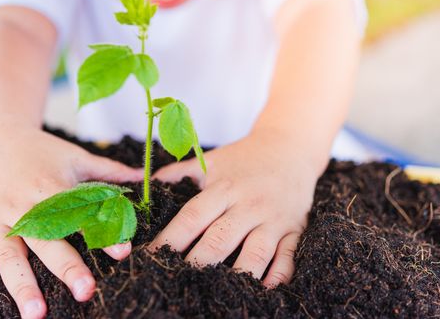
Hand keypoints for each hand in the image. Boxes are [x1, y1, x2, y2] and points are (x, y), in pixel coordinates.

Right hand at [0, 127, 141, 318]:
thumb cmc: (44, 152)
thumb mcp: (77, 156)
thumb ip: (110, 170)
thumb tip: (144, 176)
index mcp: (50, 186)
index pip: (79, 214)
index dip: (101, 232)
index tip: (122, 251)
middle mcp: (23, 205)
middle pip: (46, 240)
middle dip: (66, 266)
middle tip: (85, 291)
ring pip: (10, 254)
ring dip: (22, 284)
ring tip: (36, 313)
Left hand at [150, 130, 319, 286]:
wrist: (290, 147)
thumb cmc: (244, 158)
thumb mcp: (212, 161)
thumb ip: (179, 172)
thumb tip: (145, 184)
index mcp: (225, 189)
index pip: (192, 217)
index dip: (170, 239)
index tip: (152, 257)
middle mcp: (249, 205)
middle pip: (220, 240)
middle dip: (197, 264)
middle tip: (177, 282)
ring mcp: (274, 219)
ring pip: (256, 253)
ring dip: (237, 275)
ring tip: (216, 292)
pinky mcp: (295, 230)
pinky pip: (288, 258)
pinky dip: (277, 277)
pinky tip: (262, 291)